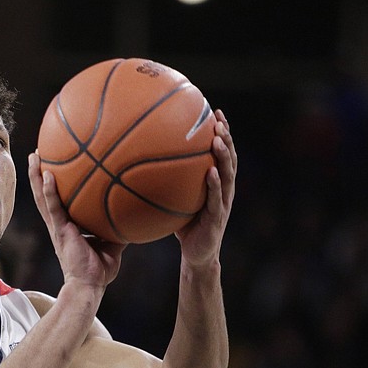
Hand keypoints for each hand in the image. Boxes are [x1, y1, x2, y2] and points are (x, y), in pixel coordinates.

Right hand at [28, 153, 125, 292]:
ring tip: (34, 156)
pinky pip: (53, 207)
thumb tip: (134, 216)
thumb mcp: (111, 244)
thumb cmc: (98, 270)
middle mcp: (58, 223)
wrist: (89, 285)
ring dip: (36, 176)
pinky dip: (49, 191)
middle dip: (38, 173)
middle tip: (37, 153)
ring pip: (42, 197)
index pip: (56, 201)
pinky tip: (48, 175)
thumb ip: (117, 229)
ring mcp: (57, 227)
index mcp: (66, 226)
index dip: (51, 184)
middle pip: (43, 194)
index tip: (51, 165)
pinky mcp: (60, 231)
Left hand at [175, 109, 235, 267]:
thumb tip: (138, 165)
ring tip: (217, 138)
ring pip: (228, 175)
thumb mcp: (176, 201)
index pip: (221, 153)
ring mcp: (223, 203)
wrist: (197, 256)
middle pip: (229, 158)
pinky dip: (215, 185)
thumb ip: (167, 183)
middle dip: (226, 137)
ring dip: (223, 155)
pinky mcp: (217, 218)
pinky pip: (217, 199)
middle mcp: (224, 190)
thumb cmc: (185, 227)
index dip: (221, 132)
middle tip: (218, 119)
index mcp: (217, 183)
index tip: (215, 111)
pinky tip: (212, 172)